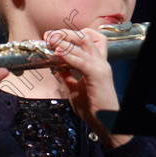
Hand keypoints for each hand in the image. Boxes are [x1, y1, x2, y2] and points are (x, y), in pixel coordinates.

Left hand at [44, 27, 131, 146]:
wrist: (106, 123)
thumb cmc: (94, 109)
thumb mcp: (75, 90)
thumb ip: (67, 78)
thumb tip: (57, 69)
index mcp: (96, 64)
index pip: (88, 39)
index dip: (71, 35)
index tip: (54, 38)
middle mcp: (100, 62)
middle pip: (85, 36)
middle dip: (65, 33)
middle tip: (48, 35)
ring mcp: (100, 67)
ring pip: (84, 44)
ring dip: (64, 40)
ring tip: (50, 39)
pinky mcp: (98, 76)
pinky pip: (82, 61)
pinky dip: (69, 56)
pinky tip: (58, 53)